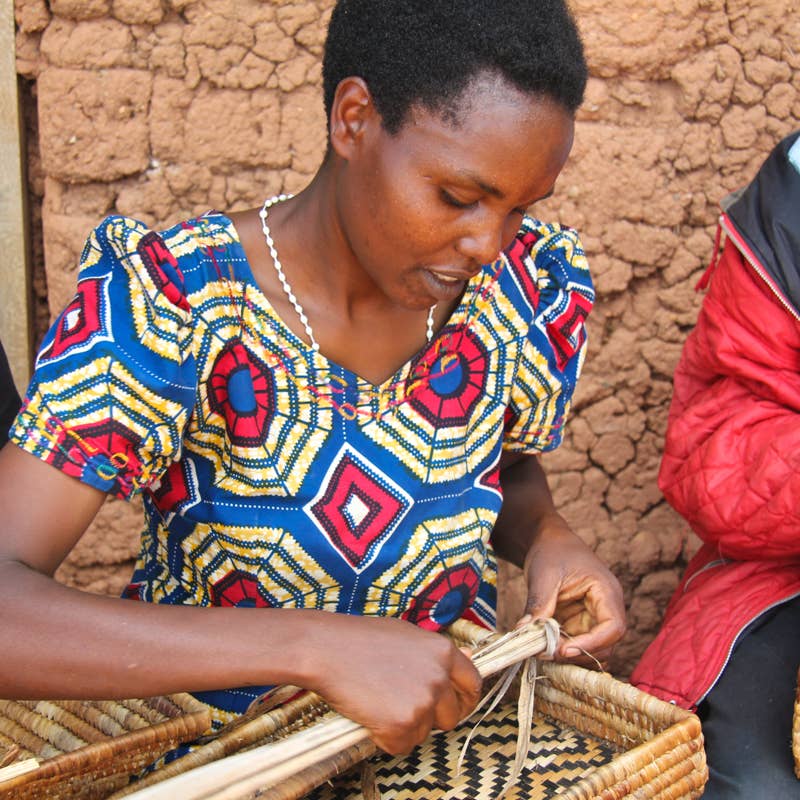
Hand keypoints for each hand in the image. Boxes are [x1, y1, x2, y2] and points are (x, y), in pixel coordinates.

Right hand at [306, 614, 481, 754]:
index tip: (453, 707)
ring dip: (404, 727)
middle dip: (431, 719)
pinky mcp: (402, 724)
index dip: (464, 700)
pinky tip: (368, 714)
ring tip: (378, 702)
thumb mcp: (407, 635)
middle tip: (403, 708)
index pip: (473, 684)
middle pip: (451, 716)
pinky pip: (401, 747)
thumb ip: (435, 654)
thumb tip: (466, 660)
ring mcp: (423, 701)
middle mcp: (439, 677)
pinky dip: (384, 739)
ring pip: (424, 733)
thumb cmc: (360, 640)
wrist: (326, 648)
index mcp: (443, 651)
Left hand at [516, 513, 625, 668]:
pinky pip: (576, 646)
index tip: (564, 649)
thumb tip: (525, 633)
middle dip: (578, 653)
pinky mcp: (579, 625)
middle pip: (606, 645)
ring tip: (541, 650)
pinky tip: (541, 647)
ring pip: (592, 650)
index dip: (592, 643)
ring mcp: (593, 619)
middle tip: (546, 653)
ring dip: (570, 656)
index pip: (613, 627)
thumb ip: (539, 604)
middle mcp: (606, 609)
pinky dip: (561, 651)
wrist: (548, 542)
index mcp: (606, 592)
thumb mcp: (544, 575)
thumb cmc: (551, 551)